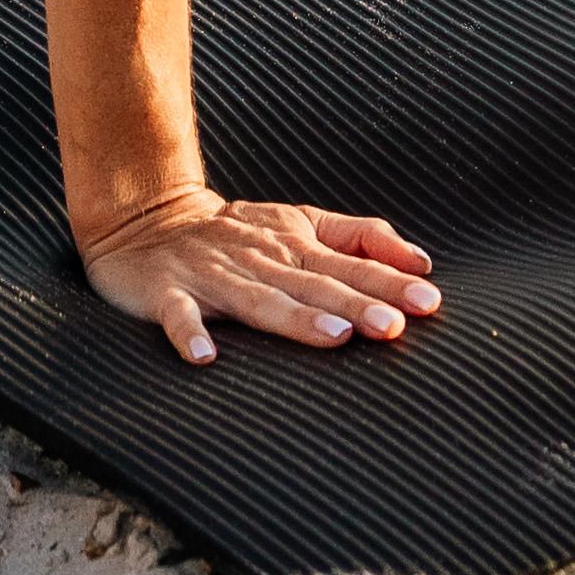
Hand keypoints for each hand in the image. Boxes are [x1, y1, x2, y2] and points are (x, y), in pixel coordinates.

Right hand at [76, 188, 441, 366]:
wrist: (147, 217)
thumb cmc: (239, 231)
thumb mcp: (301, 221)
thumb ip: (361, 238)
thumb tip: (422, 262)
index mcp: (294, 242)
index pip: (349, 264)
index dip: (387, 282)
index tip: (427, 301)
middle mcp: (259, 258)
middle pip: (313, 285)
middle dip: (354, 305)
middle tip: (393, 327)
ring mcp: (213, 275)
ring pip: (259, 300)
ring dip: (294, 318)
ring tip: (333, 338)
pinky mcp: (168, 292)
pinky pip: (179, 314)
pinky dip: (190, 332)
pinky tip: (205, 356)